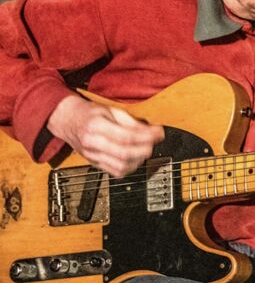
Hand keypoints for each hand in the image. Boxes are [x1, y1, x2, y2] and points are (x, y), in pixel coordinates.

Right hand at [47, 96, 164, 177]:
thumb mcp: (110, 110)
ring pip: (120, 166)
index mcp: (96, 126)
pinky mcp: (94, 163)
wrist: (66, 120)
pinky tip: (136, 159)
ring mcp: (92, 155)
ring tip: (146, 150)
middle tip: (154, 143)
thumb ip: (130, 121)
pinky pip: (115, 172)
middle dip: (145, 149)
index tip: (159, 133)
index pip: (126, 136)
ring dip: (139, 160)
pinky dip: (129, 168)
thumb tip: (150, 130)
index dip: (146, 137)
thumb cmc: (88, 113)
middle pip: (124, 153)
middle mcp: (92, 143)